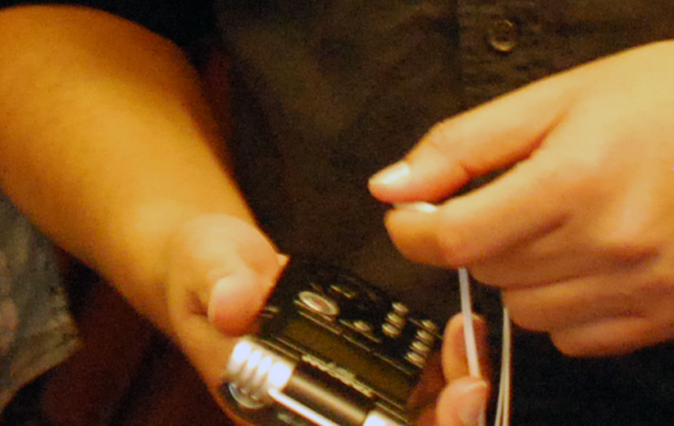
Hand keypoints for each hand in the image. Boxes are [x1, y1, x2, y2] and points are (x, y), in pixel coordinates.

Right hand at [163, 222, 494, 425]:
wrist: (213, 269)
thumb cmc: (202, 275)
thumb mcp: (203, 265)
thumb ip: (219, 282)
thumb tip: (234, 305)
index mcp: (273, 412)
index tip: (447, 400)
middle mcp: (313, 419)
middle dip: (448, 425)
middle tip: (471, 380)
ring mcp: (342, 406)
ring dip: (456, 404)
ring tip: (466, 343)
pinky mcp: (363, 382)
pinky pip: (419, 401)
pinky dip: (450, 380)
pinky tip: (459, 341)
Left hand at [368, 31, 673, 359]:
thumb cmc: (670, 93)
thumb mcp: (556, 95)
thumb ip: (465, 146)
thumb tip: (390, 188)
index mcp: (575, 179)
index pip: (456, 239)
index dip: (414, 229)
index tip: (412, 215)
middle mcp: (614, 242)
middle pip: (490, 274)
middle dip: (477, 237)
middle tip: (511, 193)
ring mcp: (651, 286)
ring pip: (530, 315)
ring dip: (522, 274)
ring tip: (560, 220)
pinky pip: (583, 340)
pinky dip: (569, 307)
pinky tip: (593, 255)